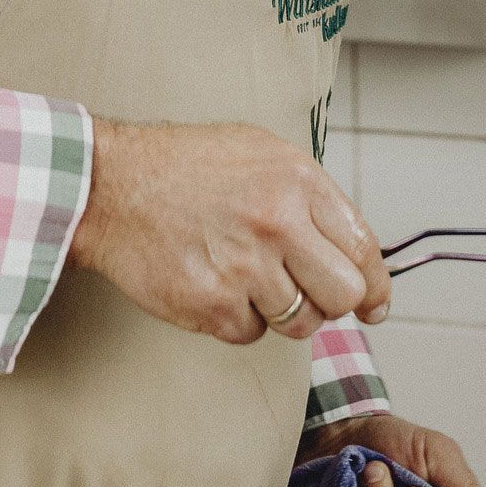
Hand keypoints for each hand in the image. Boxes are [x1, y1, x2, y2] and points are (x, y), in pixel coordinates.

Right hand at [68, 119, 392, 343]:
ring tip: (246, 279)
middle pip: (343, 295)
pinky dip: (238, 319)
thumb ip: (310, 196)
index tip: (375, 304)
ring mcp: (245, 267)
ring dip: (280, 311)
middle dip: (331, 303)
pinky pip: (251, 333)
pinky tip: (215, 285)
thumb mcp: (261, 153)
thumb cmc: (184, 167)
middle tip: (308, 294)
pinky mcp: (212, 304)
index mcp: (297, 182)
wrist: (109, 185)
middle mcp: (277, 223)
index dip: (376, 286)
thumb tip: (353, 248)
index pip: (363, 249)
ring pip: (300, 322)